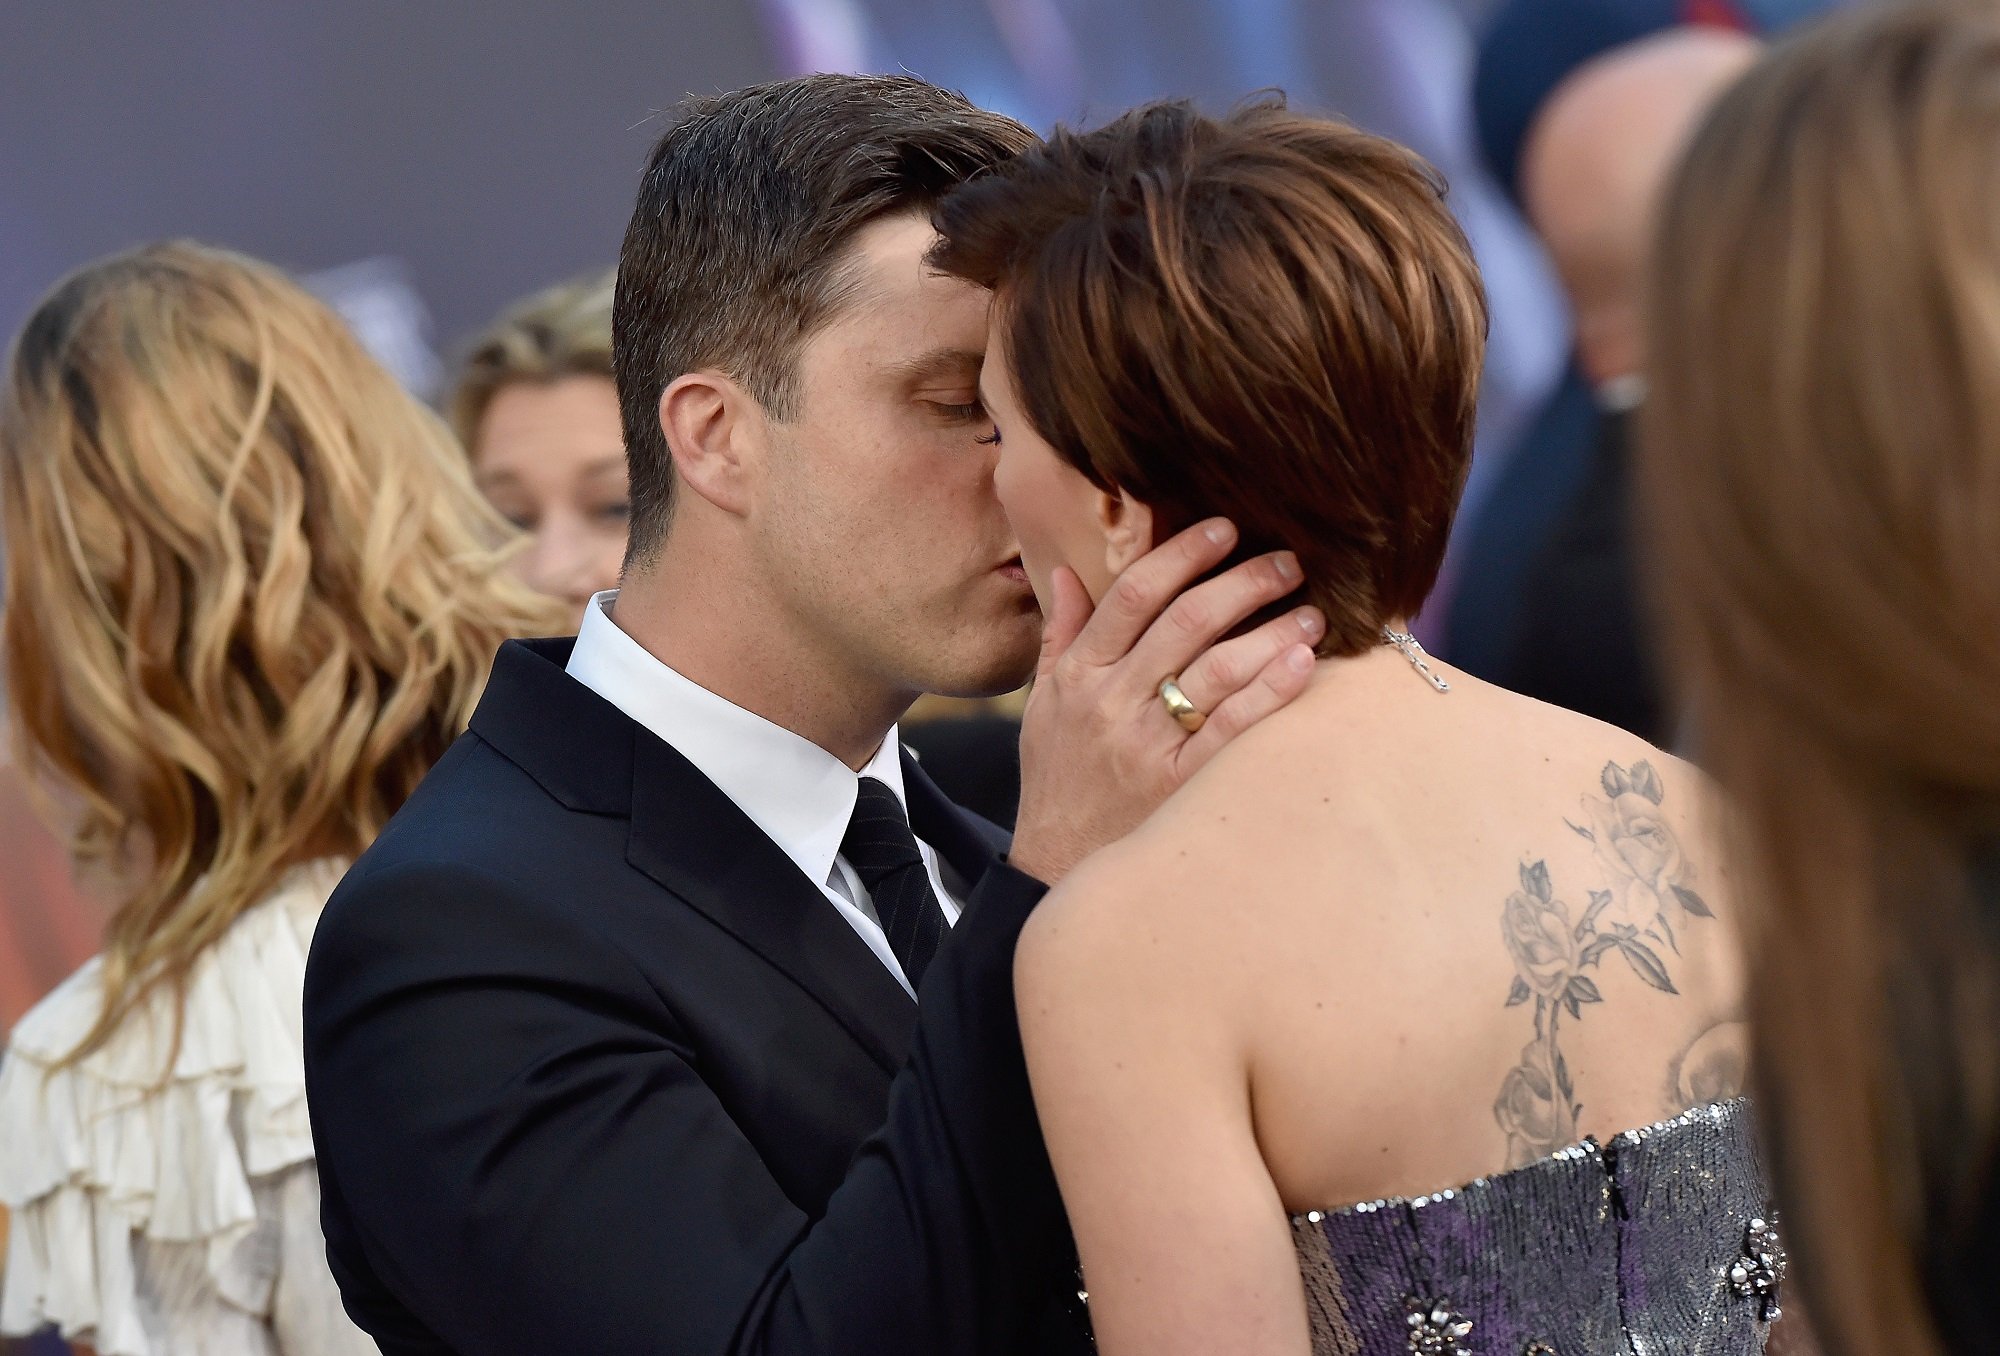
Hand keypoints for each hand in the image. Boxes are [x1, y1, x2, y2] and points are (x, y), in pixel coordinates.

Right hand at [1006, 519, 1323, 882]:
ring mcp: (1147, 745)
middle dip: (1243, 582)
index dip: (1182, 554)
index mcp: (1081, 674)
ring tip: (1312, 609)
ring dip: (1270, 629)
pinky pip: (1232, 727)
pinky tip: (1303, 661)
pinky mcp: (1179, 785)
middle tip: (1288, 560)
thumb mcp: (1042, 706)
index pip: (1133, 594)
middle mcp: (1112, 703)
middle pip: (1186, 622)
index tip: (1224, 528)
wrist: (1057, 867)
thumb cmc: (1058, 780)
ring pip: (1216, 669)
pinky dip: (1270, 690)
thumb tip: (1068, 572)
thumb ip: (1058, 636)